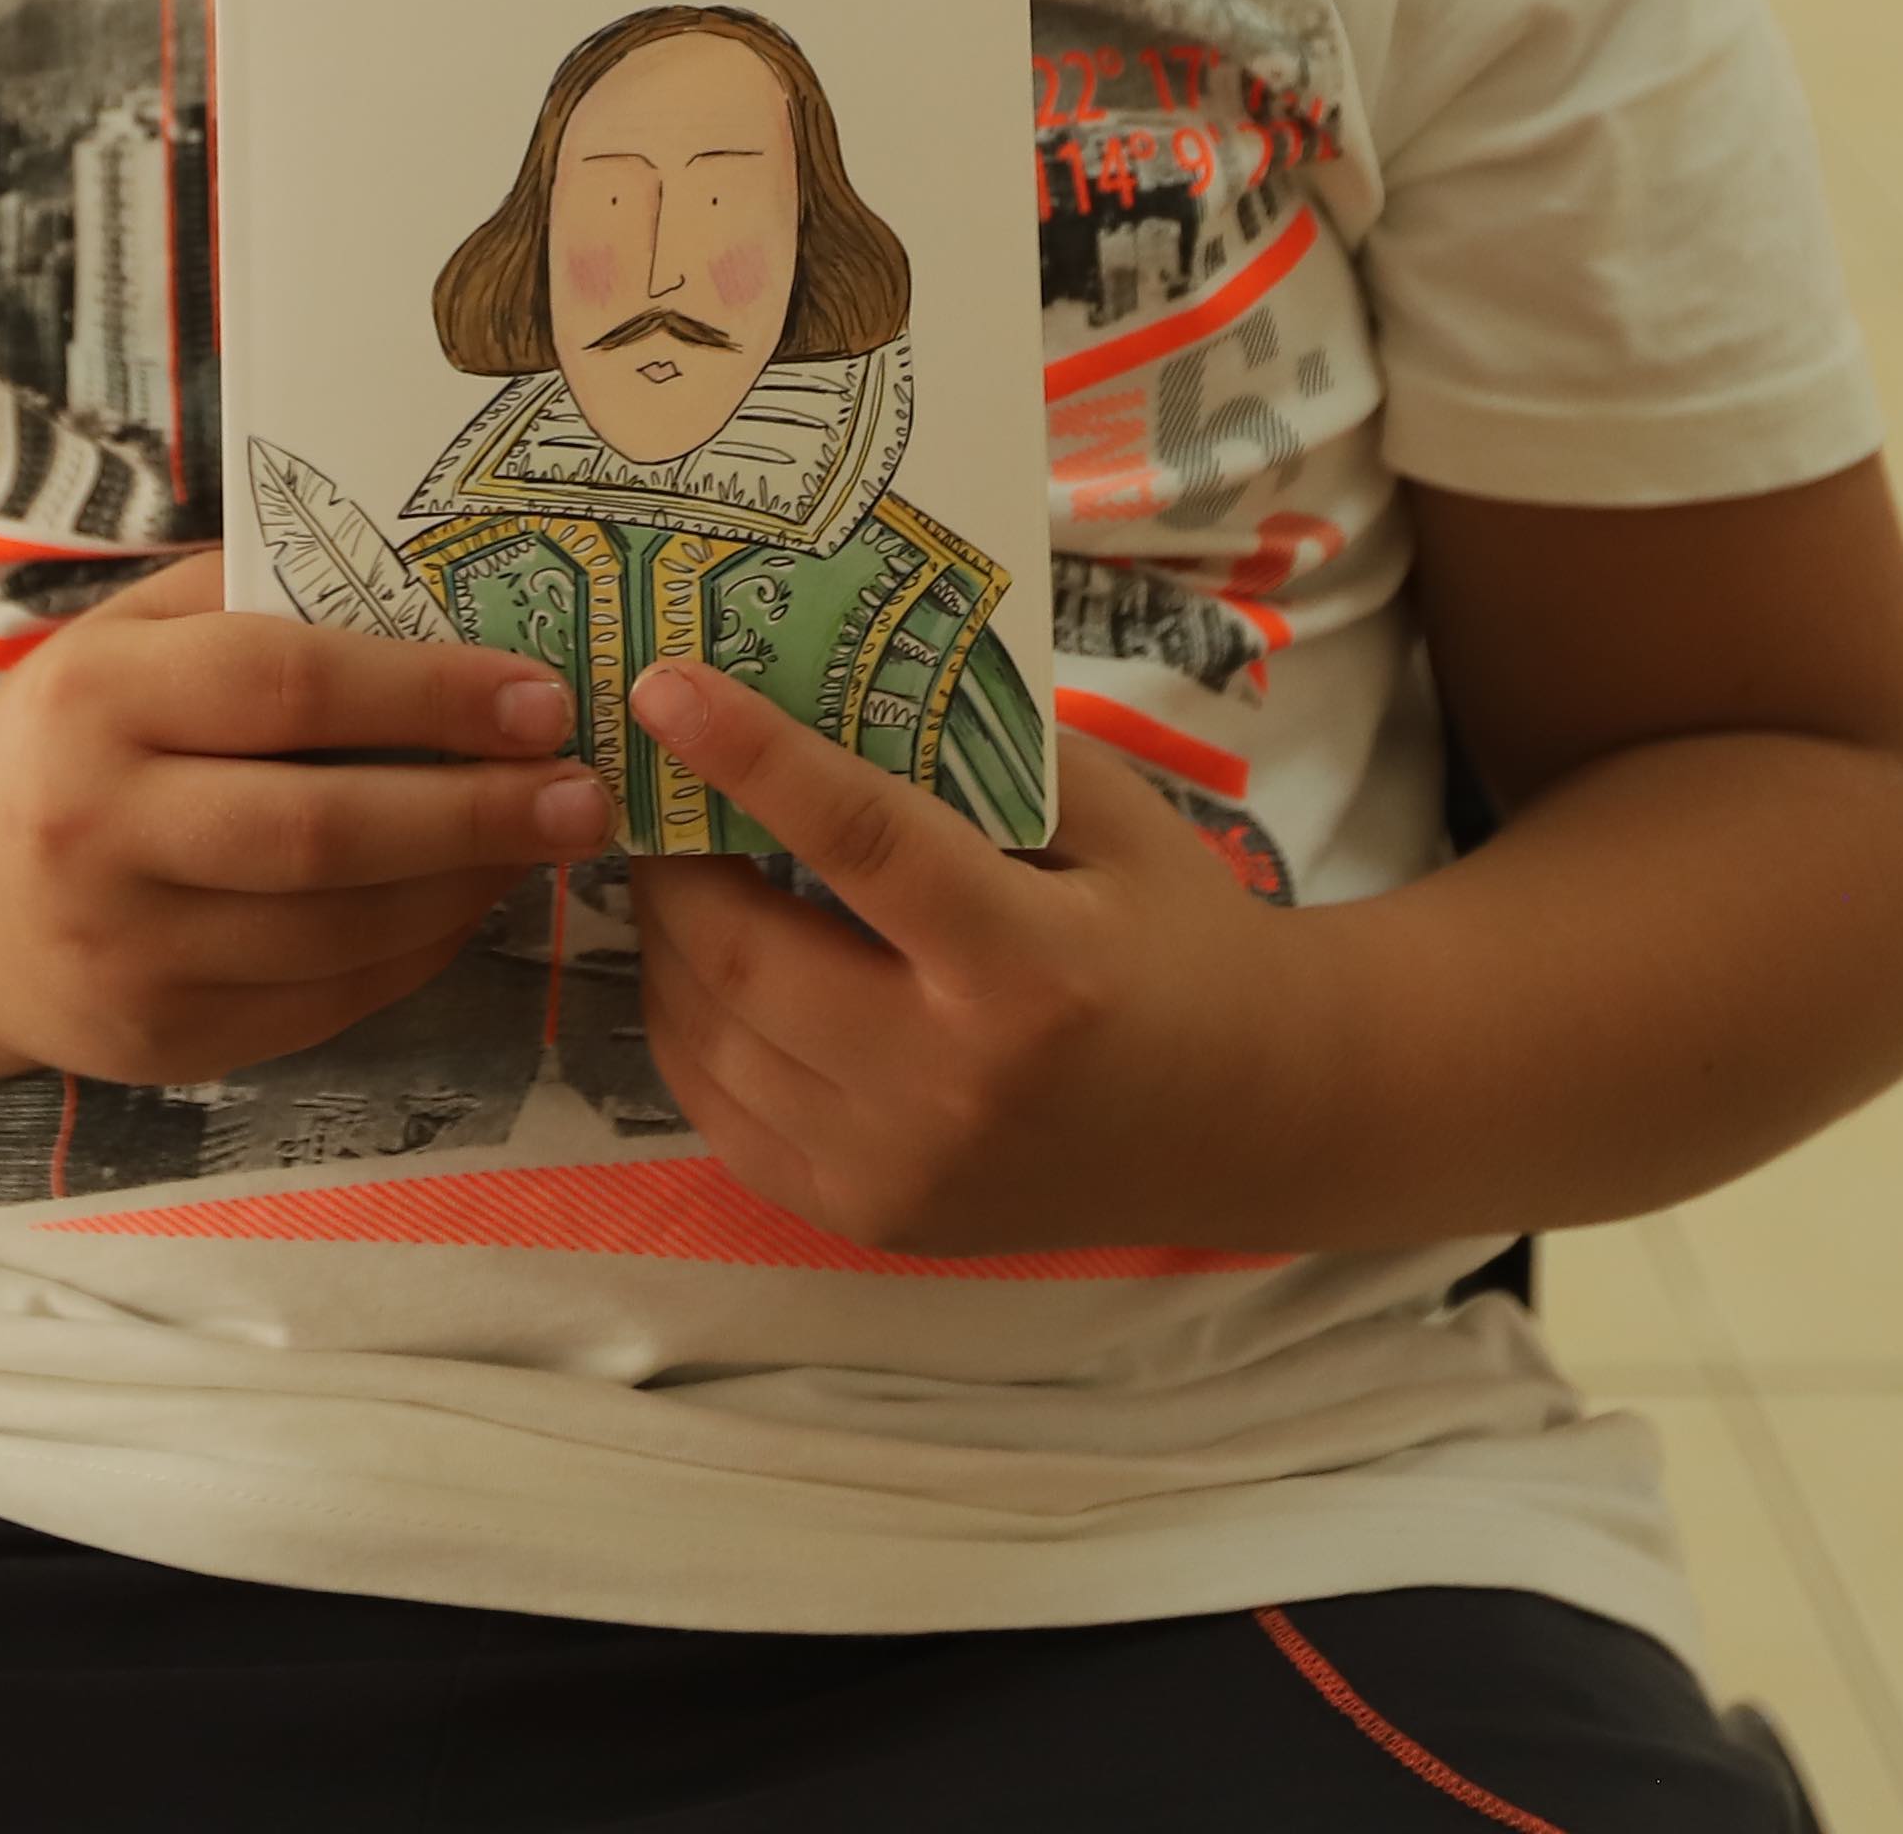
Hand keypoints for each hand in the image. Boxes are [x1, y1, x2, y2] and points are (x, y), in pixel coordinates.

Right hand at [0, 555, 608, 1089]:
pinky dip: (415, 953)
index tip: (538, 695)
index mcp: (98, 697)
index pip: (288, 685)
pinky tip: (467, 904)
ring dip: (464, 889)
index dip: (428, 693)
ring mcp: (121, 952)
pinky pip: (323, 1002)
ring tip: (542, 842)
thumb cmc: (81, 734)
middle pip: (321, 828)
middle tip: (582, 793)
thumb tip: (448, 592)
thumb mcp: (134, 635)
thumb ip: (262, 603)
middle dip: (474, 811)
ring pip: (335, 931)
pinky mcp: (157, 1041)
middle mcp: (96, 828)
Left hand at [620, 662, 1294, 1258]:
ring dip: (668, 945)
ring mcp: (902, 1168)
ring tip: (672, 870)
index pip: (858, 842)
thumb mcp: (1113, 819)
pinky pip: (723, 1117)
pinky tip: (709, 967)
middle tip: (650, 791)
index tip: (664, 687)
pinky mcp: (871, 1218)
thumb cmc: (1180, 939)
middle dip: (671, 861)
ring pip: (711, 1040)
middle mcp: (953, 1083)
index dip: (750, 758)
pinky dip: (692, 1029)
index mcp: (1029, 967)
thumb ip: (982, 754)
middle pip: (746, 955)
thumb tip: (825, 684)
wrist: (1252, 1120)